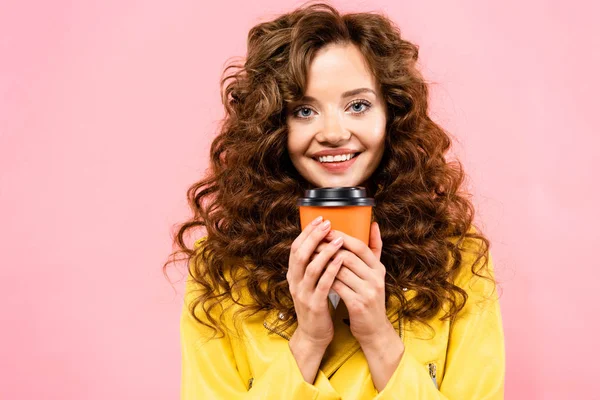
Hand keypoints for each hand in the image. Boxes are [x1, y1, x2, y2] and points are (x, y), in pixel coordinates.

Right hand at [287, 216, 344, 348]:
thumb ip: (314, 264)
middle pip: (300, 253)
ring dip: (325, 251)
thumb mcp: (311, 282)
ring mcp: (302, 294)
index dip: (306, 232)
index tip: (319, 219)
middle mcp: (294, 282)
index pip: (295, 248)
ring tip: (338, 239)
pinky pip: (323, 284)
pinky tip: (341, 260)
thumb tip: (323, 241)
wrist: (314, 334)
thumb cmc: (317, 304)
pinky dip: (332, 270)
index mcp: (293, 274)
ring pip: (310, 267)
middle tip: (328, 224)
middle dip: (314, 237)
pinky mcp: (314, 305)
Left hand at [314, 222, 390, 344]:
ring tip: (310, 258)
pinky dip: (324, 279)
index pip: (360, 246)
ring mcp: (368, 292)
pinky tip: (315, 276)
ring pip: (340, 271)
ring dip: (323, 263)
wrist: (373, 329)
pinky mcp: (358, 304)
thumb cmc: (369, 296)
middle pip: (348, 256)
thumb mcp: (375, 273)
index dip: (341, 237)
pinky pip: (337, 287)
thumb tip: (373, 224)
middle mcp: (376, 278)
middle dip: (328, 249)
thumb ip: (374, 249)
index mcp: (378, 268)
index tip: (325, 231)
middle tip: (312, 243)